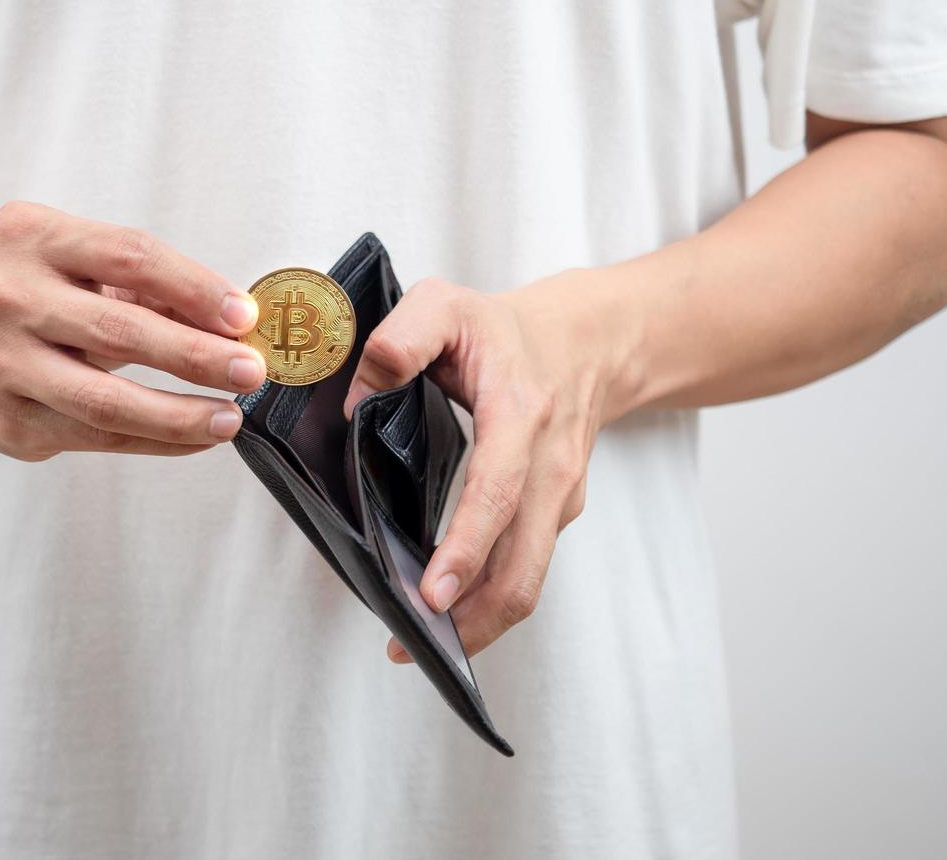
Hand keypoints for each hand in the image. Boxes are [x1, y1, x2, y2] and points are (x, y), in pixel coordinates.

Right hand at [0, 200, 266, 459]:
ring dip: (179, 414)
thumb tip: (232, 322)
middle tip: (249, 370)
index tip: (243, 315)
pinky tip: (196, 436)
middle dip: (196, 355)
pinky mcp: (6, 420)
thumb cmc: (35, 286)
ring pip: (104, 400)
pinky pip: (96, 437)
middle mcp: (5, 297)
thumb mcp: (80, 259)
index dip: (195, 287)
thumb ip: (149, 283)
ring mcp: (0, 363)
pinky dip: (156, 440)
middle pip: (118, 330)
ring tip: (230, 418)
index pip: (129, 256)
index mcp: (31, 236)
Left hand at [342, 271, 632, 658]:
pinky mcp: (555, 514)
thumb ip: (400, 339)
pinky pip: (525, 566)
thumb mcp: (446, 305)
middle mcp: (549, 466)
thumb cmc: (506, 329)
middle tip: (408, 642)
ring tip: (416, 640)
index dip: (465, 548)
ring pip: (527, 579)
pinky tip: (447, 610)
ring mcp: (558, 496)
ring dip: (479, 620)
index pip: (497, 493)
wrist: (589, 341)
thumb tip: (357, 398)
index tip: (431, 594)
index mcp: (521, 415)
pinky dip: (489, 598)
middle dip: (471, 618)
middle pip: (522, 566)